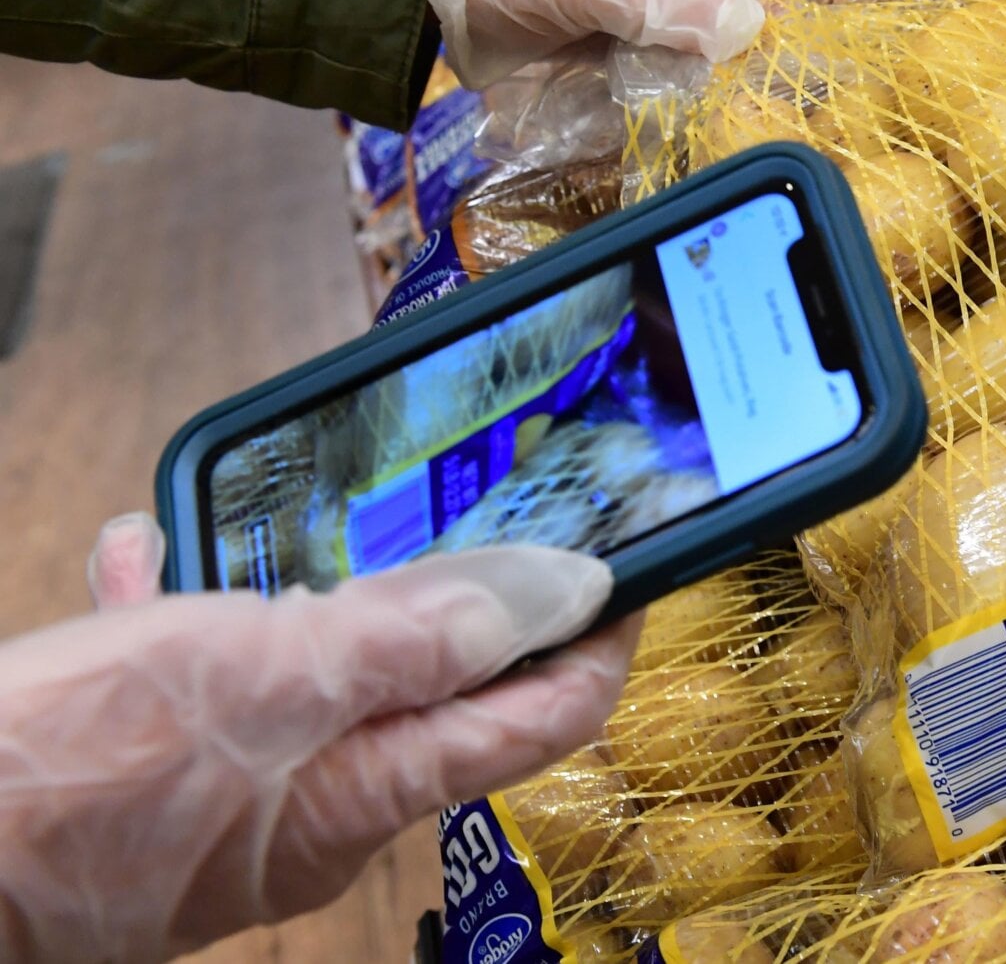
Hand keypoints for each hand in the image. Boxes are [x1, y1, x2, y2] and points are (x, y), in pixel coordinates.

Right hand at [1, 514, 640, 962]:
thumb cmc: (67, 780)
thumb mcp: (268, 671)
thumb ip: (419, 633)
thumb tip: (564, 592)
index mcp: (374, 787)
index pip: (544, 716)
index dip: (599, 639)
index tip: (630, 565)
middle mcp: (323, 806)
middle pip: (435, 686)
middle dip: (446, 592)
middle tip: (450, 507)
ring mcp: (240, 799)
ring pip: (312, 672)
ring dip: (303, 589)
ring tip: (271, 519)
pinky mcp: (158, 785)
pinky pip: (206, 687)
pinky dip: (191, 617)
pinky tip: (144, 559)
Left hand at [409, 0, 819, 89]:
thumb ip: (664, 2)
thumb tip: (748, 30)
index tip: (756, 38)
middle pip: (769, 6)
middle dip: (756, 53)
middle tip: (724, 92)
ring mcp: (672, 17)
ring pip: (734, 55)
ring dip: (717, 88)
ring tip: (679, 106)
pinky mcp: (647, 59)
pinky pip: (690, 86)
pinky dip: (681, 106)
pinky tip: (652, 114)